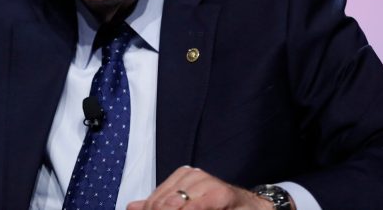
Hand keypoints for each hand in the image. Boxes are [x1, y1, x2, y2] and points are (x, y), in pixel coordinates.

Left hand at [127, 166, 278, 209]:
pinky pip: (197, 206)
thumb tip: (131, 206)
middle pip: (163, 203)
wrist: (252, 208)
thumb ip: (160, 205)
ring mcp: (206, 182)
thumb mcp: (187, 206)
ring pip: (175, 204)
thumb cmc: (219, 208)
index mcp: (181, 177)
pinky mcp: (221, 193)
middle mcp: (192, 176)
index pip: (154, 200)